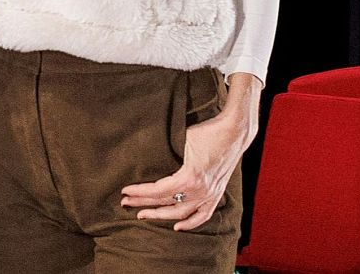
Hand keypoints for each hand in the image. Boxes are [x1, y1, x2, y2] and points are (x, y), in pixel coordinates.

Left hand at [119, 74, 261, 231]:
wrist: (234, 131)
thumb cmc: (207, 131)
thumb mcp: (183, 140)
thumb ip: (168, 154)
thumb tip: (149, 157)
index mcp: (189, 178)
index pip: (158, 191)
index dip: (139, 192)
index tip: (125, 191)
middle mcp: (199, 191)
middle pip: (166, 204)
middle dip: (143, 204)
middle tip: (126, 203)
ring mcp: (209, 195)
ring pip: (181, 214)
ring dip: (160, 215)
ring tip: (143, 214)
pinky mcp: (216, 194)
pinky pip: (203, 216)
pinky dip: (190, 224)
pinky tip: (177, 227)